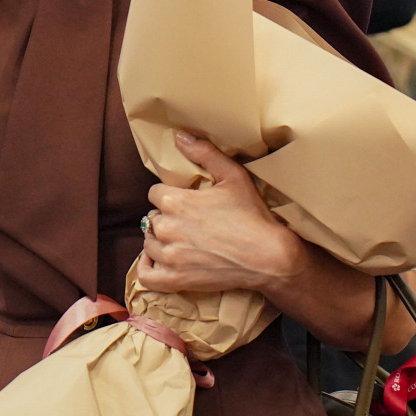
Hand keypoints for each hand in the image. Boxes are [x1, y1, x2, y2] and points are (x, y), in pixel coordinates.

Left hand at [139, 132, 304, 294]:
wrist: (268, 256)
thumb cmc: (252, 215)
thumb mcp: (233, 176)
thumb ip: (204, 153)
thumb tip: (179, 136)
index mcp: (175, 201)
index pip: (155, 193)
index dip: (169, 194)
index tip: (185, 200)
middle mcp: (166, 228)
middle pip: (152, 218)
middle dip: (166, 217)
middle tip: (188, 221)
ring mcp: (169, 256)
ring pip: (149, 243)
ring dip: (159, 239)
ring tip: (178, 239)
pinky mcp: (175, 279)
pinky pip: (147, 275)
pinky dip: (148, 267)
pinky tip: (159, 260)